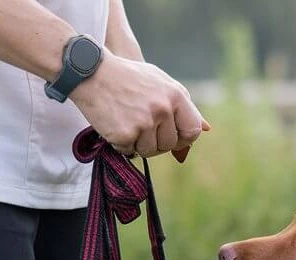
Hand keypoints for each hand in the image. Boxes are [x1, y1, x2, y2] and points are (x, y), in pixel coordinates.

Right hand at [70, 51, 209, 159]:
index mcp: (175, 95)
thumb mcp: (160, 83)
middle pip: (169, 145)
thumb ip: (183, 105)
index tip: (171, 136)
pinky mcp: (126, 133)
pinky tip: (114, 123)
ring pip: (150, 151)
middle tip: (139, 123)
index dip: (183, 138)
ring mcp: (144, 122)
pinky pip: (129, 151)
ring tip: (126, 120)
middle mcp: (162, 109)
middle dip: (155, 141)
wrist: (90, 71)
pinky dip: (121, 143)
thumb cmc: (127, 78)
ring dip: (137, 143)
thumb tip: (206, 129)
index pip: (193, 131)